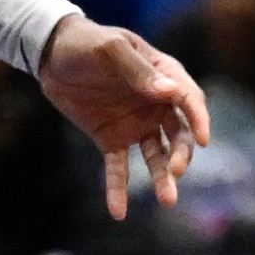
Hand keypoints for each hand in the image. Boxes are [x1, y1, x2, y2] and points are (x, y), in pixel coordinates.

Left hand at [37, 16, 207, 219]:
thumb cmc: (86, 43)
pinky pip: (118, 168)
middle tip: (177, 171)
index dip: (199, 120)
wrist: (50, 54)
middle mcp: (156, 104)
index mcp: (163, 76)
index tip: (203, 140)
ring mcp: (136, 124)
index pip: (189, 100)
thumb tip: (170, 92)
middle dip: (182, 154)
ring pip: (156, 155)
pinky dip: (118, 189)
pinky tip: (118, 212)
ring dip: (162, 177)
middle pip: (179, 134)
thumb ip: (139, 71)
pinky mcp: (112, 139)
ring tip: (167, 201)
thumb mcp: (111, 50)